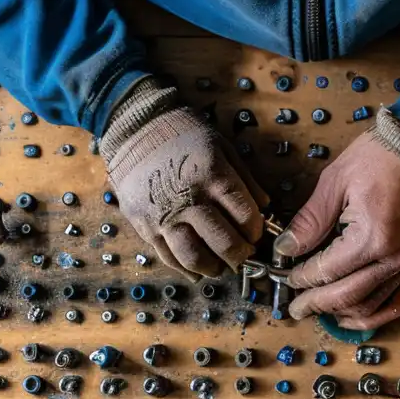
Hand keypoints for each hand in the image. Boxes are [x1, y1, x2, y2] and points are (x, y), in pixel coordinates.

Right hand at [106, 105, 267, 277]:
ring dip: (214, 268)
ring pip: (195, 257)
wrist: (135, 129)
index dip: (256, 232)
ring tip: (221, 265)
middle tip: (244, 255)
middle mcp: (189, 199)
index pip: (246, 218)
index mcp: (213, 176)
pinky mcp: (145, 226)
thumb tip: (265, 207)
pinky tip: (198, 269)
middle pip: (224, 243)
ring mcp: (165, 216)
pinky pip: (168, 257)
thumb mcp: (222, 146)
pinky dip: (186, 269)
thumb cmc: (183, 134)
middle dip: (240, 255)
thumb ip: (245, 179)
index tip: (255, 233)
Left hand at [275, 131, 399, 328]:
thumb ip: (310, 222)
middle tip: (296, 308)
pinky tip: (354, 316)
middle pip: (349, 297)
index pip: (328, 271)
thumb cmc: (380, 156)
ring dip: (343, 314)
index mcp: (373, 236)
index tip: (287, 278)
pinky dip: (375, 315)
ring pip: (373, 307)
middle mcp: (395, 257)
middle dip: (317, 304)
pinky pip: (398, 301)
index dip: (303, 278)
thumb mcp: (335, 182)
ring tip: (321, 312)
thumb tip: (286, 249)